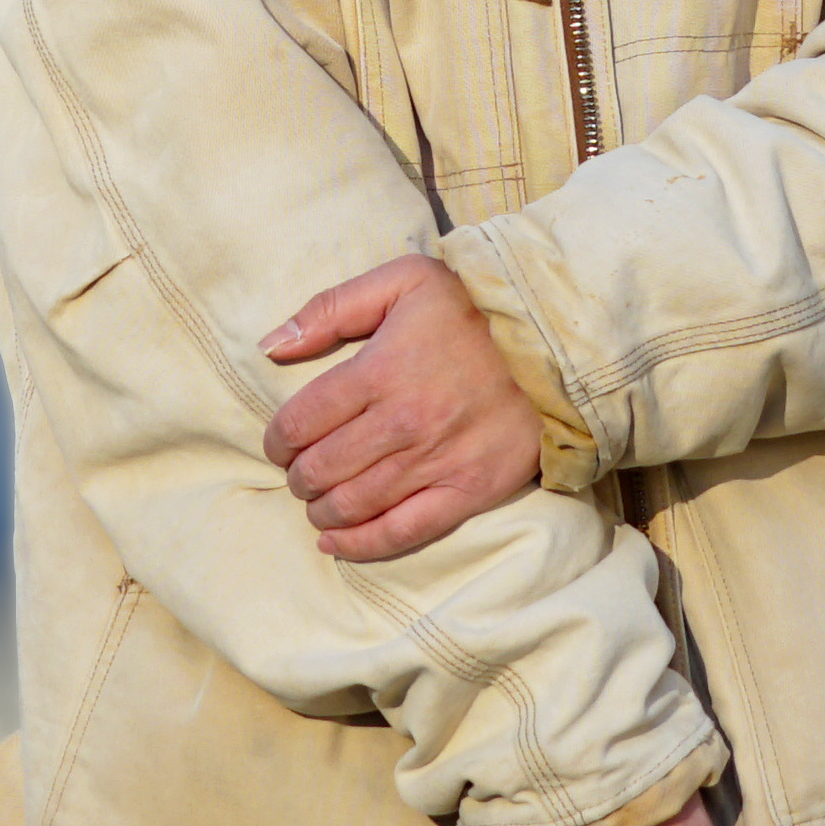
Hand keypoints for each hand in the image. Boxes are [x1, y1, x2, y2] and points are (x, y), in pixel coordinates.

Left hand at [262, 255, 546, 563]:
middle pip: (320, 469)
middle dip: (298, 476)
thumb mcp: (403, 281)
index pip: (299, 422)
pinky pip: (401, 531)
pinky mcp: (467, 491)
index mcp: (379, 371)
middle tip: (301, 471)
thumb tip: (271, 344)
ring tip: (318, 502)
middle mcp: (402, 423)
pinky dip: (360, 544)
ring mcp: (435, 462)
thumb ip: (331, 308)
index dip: (277, 439)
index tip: (280, 442)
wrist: (553, 344)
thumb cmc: (472, 309)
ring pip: (352, 504)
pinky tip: (335, 542)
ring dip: (321, 509)